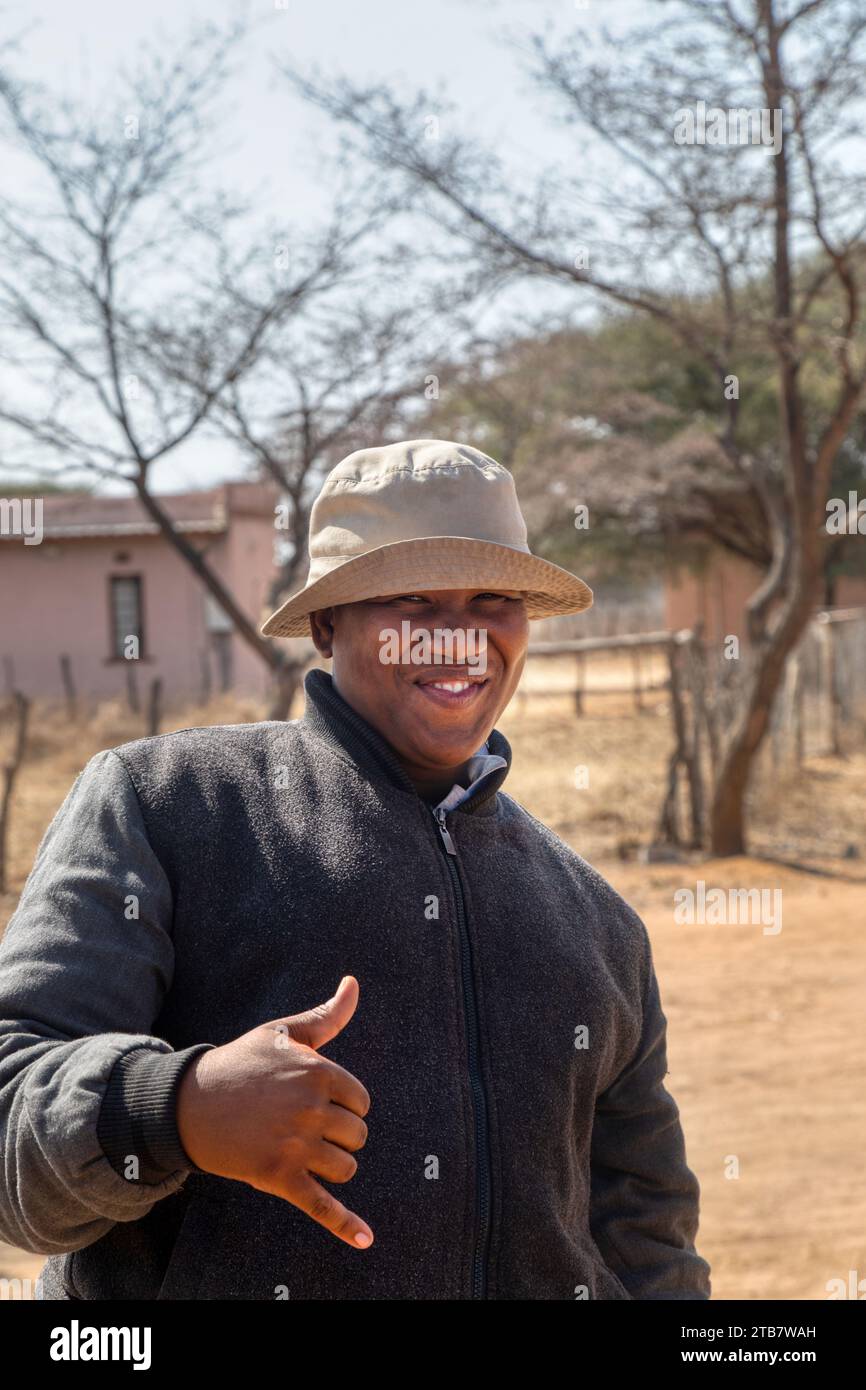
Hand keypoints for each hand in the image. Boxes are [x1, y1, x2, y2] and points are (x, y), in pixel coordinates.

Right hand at [176, 976, 372, 1248]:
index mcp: (317, 1072)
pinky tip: (366, 1240)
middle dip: (337, 1134)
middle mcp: (311, 1108)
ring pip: (345, 1166)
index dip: (343, 1103)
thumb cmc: (242, 1065)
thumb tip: (354, 983)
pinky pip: (321, 1204)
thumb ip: (326, 1016)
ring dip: (331, 1164)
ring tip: (302, 1152)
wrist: (190, 1104)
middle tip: (302, 1126)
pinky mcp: (279, 1177)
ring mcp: (295, 1145)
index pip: (361, 1100)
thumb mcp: (284, 1034)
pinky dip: (345, 1225)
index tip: (316, 1101)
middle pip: (357, 1135)